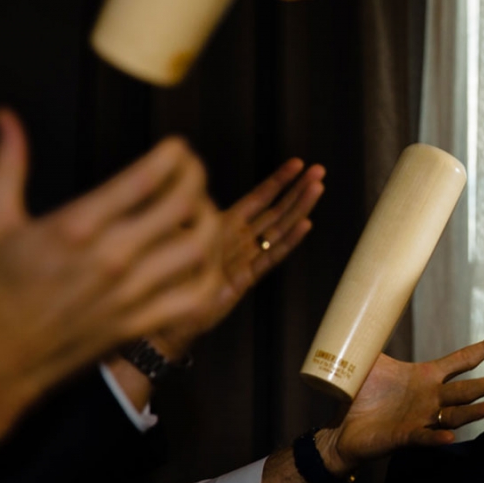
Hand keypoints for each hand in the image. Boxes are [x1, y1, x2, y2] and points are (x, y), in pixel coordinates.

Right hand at [0, 110, 222, 445]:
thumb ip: (7, 164)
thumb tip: (5, 116)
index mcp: (76, 227)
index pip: (146, 178)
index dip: (174, 155)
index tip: (177, 147)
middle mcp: (112, 258)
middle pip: (183, 206)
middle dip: (197, 178)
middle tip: (192, 170)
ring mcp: (132, 294)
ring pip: (199, 248)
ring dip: (209, 221)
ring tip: (199, 209)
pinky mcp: (141, 323)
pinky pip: (197, 295)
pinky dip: (210, 272)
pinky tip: (201, 257)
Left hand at [148, 158, 324, 359]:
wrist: (167, 317)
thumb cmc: (165, 276)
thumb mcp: (174, 235)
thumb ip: (188, 212)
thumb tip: (189, 185)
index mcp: (223, 224)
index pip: (257, 198)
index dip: (277, 181)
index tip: (297, 164)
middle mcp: (239, 238)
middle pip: (275, 210)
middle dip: (297, 189)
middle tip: (318, 172)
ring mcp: (246, 257)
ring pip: (279, 228)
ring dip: (299, 208)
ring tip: (317, 189)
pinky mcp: (249, 278)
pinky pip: (272, 256)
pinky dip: (290, 241)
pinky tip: (305, 224)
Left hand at [322, 333, 483, 474]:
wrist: (342, 427)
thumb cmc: (360, 394)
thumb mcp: (371, 361)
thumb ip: (380, 337)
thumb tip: (375, 308)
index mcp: (426, 376)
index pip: (462, 360)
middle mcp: (430, 398)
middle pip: (466, 390)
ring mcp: (421, 418)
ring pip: (454, 415)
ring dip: (474, 412)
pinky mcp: (405, 436)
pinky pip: (425, 437)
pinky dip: (437, 437)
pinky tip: (450, 436)